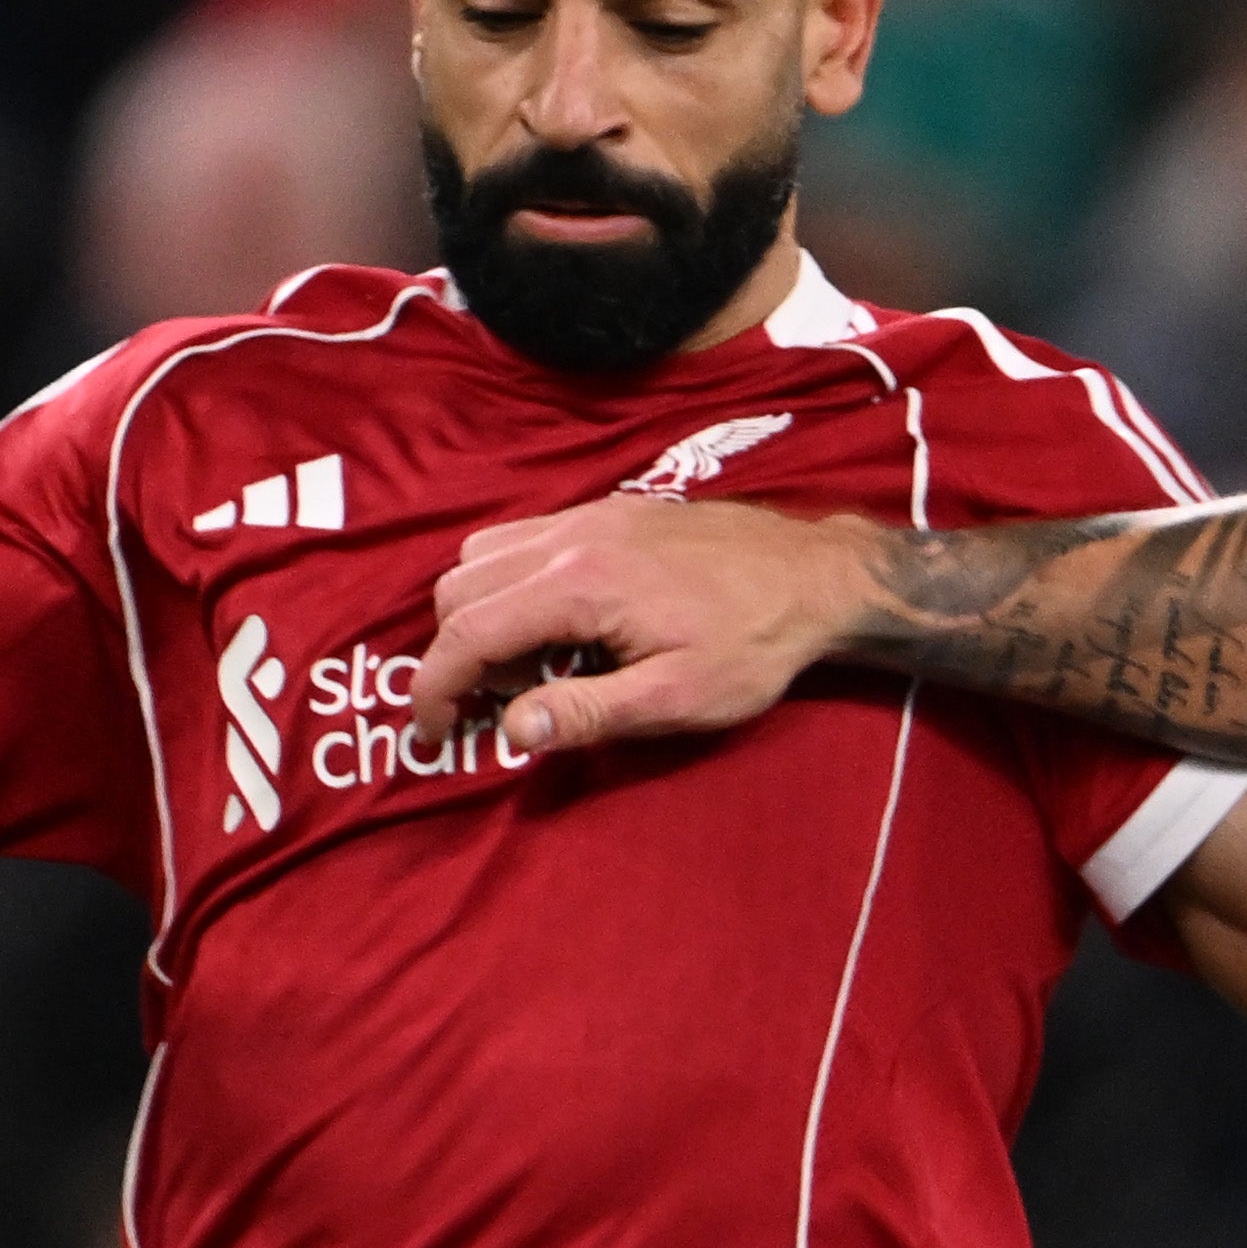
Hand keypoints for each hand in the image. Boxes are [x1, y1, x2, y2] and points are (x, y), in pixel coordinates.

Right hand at [427, 496, 875, 762]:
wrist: (813, 577)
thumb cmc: (752, 645)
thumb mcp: (676, 698)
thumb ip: (586, 714)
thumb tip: (510, 732)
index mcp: (579, 586)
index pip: (467, 635)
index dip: (436, 692)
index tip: (433, 737)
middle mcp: (569, 538)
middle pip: (458, 588)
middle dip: (456, 655)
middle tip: (500, 705)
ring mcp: (585, 515)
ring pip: (481, 556)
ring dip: (479, 614)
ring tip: (531, 666)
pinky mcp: (605, 511)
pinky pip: (520, 539)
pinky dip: (509, 584)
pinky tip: (558, 626)